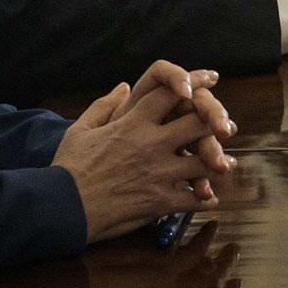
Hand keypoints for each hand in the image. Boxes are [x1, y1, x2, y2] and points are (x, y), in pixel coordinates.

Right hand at [53, 66, 233, 240]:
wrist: (61, 208)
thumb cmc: (68, 168)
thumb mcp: (80, 130)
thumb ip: (104, 106)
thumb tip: (123, 86)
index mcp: (133, 124)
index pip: (170, 93)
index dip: (194, 82)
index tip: (210, 79)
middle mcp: (151, 144)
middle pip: (198, 123)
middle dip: (215, 122)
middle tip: (225, 126)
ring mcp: (159, 173)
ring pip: (204, 162)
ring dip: (217, 162)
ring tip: (223, 164)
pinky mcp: (160, 201)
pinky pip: (194, 199)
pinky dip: (205, 199)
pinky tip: (208, 198)